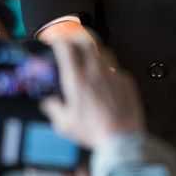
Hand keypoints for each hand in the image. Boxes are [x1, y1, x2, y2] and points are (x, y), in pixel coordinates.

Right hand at [39, 29, 145, 148]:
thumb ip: (55, 110)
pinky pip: (116, 68)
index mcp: (77, 80)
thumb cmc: (95, 132)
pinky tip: (105, 77)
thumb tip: (49, 104)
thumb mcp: (66, 125)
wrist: (123, 139)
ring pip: (104, 51)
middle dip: (77, 35)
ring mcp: (113, 75)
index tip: (56, 42)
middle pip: (87, 41)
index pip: (66, 48)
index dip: (59, 41)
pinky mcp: (126, 82)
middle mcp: (96, 73)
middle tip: (72, 38)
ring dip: (94, 49)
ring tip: (89, 55)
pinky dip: (108, 69)